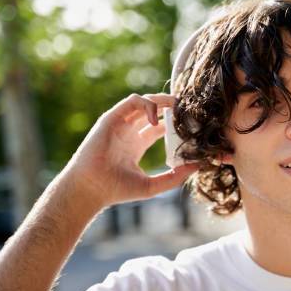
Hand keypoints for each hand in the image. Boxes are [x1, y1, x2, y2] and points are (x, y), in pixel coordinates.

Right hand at [63, 93, 198, 207]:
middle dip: (171, 107)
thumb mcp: (153, 185)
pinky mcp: (112, 118)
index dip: (175, 124)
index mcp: (136, 145)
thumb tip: (198, 166)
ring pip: (144, 102)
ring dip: (162, 100)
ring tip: (178, 107)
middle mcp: (128, 132)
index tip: (191, 127)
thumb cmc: (117, 190)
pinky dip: (148, 105)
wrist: (92, 189)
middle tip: (189, 110)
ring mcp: (120, 124)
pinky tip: (158, 120)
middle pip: (153, 111)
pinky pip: (132, 101)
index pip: (160, 127)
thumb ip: (175, 177)